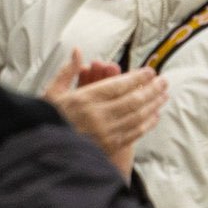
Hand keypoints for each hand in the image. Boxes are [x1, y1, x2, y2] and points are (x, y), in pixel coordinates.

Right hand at [42, 48, 166, 177]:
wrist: (43, 156)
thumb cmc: (46, 122)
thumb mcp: (51, 93)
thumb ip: (67, 71)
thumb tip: (77, 51)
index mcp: (85, 100)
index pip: (118, 85)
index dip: (137, 78)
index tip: (150, 71)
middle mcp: (98, 117)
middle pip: (132, 100)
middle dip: (151, 90)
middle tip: (164, 81)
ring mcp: (105, 134)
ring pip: (136, 117)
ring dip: (153, 105)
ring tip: (164, 96)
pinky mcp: (108, 148)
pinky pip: (132, 135)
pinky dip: (146, 125)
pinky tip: (154, 117)